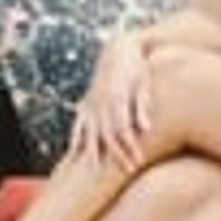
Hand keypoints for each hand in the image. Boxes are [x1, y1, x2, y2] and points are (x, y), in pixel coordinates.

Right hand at [71, 33, 154, 168]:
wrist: (118, 48)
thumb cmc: (136, 66)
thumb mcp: (143, 83)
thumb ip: (141, 106)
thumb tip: (146, 129)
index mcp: (116, 99)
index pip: (123, 131)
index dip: (130, 147)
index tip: (139, 161)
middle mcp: (100, 104)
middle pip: (108, 136)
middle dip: (118, 155)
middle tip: (131, 170)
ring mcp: (91, 104)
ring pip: (90, 133)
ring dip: (94, 153)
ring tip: (96, 172)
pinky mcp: (86, 102)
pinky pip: (78, 124)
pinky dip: (76, 138)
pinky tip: (74, 154)